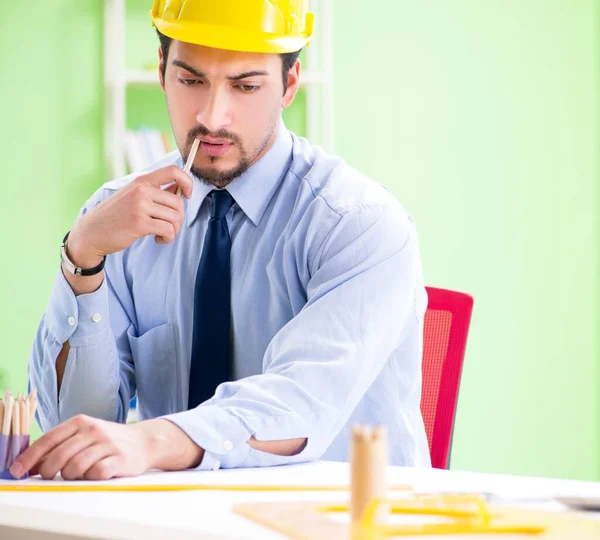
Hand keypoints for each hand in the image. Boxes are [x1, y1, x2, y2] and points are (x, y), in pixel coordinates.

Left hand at [10, 415, 203, 480]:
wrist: (144, 441)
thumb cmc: (108, 440)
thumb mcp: (84, 436)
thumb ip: (59, 446)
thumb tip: (31, 464)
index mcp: (80, 422)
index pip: (48, 440)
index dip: (29, 458)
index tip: (16, 471)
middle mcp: (93, 430)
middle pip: (58, 457)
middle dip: (49, 472)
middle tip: (52, 476)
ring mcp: (107, 444)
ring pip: (74, 468)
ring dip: (72, 476)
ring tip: (81, 472)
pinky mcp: (120, 459)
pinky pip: (95, 474)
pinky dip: (91, 478)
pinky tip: (97, 472)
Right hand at [67, 166, 193, 267]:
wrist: (91, 232)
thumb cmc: (115, 216)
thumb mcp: (132, 196)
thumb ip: (154, 192)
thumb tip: (179, 188)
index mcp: (141, 181)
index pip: (173, 171)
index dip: (187, 182)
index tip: (187, 195)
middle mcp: (141, 191)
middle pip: (178, 202)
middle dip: (179, 218)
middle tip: (169, 226)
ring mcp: (140, 206)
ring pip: (175, 217)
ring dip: (173, 230)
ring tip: (161, 234)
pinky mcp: (139, 224)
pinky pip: (168, 230)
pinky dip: (167, 238)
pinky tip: (158, 239)